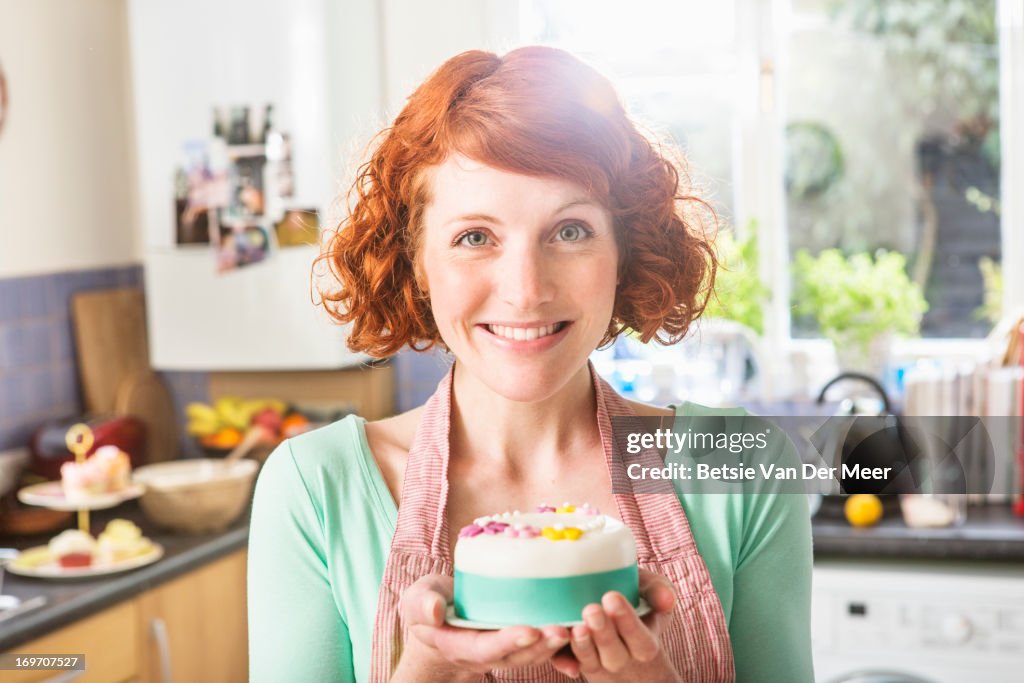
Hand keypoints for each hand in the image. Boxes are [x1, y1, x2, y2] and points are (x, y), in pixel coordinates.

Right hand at [393, 574, 571, 681]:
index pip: (488, 648)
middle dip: (543, 644)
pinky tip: (585, 630)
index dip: (510, 641)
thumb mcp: (416, 601)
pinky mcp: (519, 640)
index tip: (530, 629)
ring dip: (558, 644)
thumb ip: (422, 604)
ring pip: (536, 652)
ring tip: (580, 627)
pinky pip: (543, 645)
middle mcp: (488, 653)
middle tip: (565, 629)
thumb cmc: (428, 604)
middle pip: (519, 654)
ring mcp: (506, 649)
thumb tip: (434, 611)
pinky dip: (564, 642)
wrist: (438, 617)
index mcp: (462, 644)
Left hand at [550, 569, 680, 681]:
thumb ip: (658, 590)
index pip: (640, 640)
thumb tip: (668, 599)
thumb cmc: (635, 601)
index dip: (628, 622)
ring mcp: (597, 663)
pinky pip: (567, 663)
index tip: (613, 598)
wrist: (614, 621)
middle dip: (603, 633)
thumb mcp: (652, 595)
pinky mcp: (574, 659)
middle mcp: (621, 658)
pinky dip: (563, 659)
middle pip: (614, 654)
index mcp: (645, 644)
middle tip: (592, 610)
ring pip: (590, 661)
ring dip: (583, 646)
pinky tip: (557, 646)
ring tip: (577, 627)